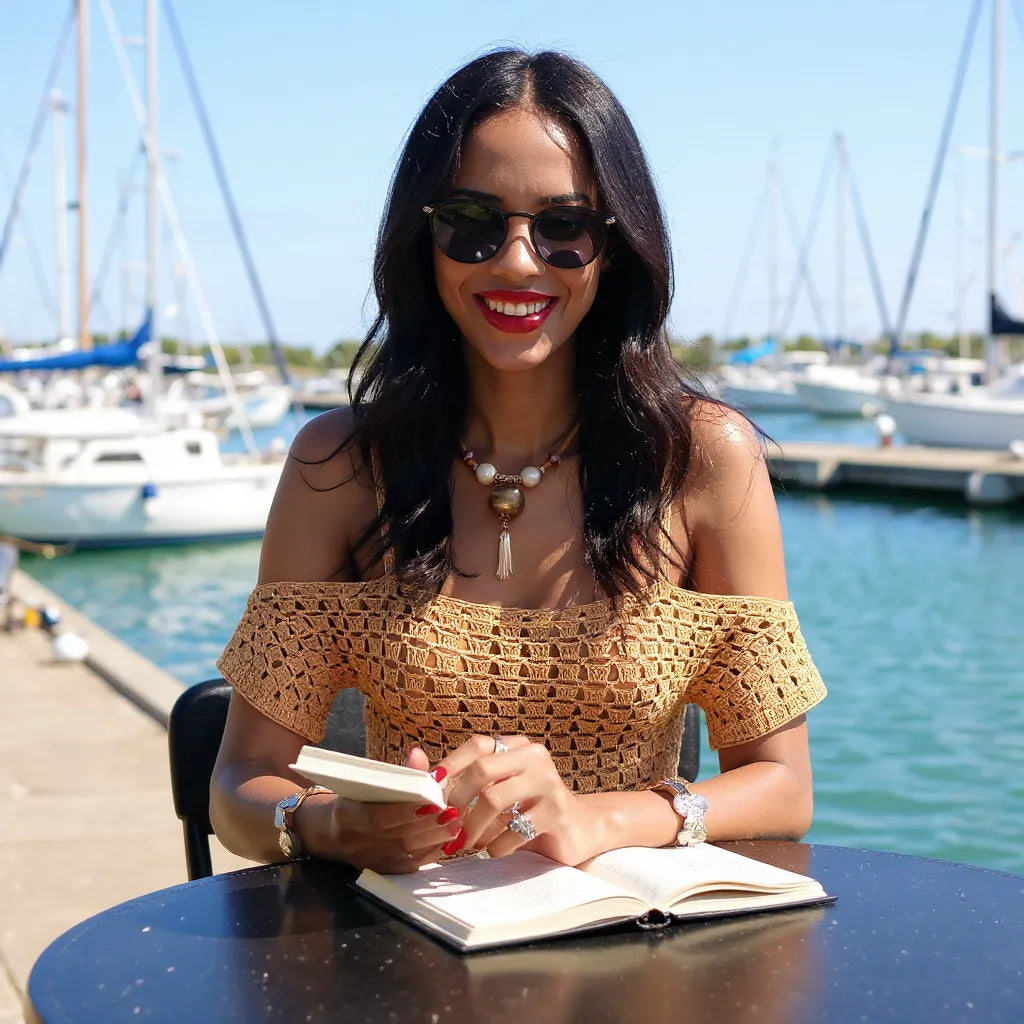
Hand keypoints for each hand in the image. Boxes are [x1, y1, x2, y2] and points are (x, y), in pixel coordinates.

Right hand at [321, 746, 458, 872]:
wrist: (331, 830)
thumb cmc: (356, 798)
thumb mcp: (368, 781)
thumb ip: (397, 771)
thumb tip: (418, 755)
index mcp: (346, 814)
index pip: (377, 817)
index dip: (405, 812)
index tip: (432, 802)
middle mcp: (355, 841)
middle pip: (397, 837)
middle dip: (429, 825)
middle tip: (454, 813)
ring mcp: (368, 860)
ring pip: (406, 852)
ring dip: (435, 838)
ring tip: (457, 824)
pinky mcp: (381, 870)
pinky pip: (410, 864)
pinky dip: (431, 851)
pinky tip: (447, 839)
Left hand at [436, 735, 598, 864]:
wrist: (576, 829)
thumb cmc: (526, 809)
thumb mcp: (494, 790)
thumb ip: (457, 776)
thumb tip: (413, 758)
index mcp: (517, 745)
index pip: (477, 744)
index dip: (450, 766)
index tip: (432, 791)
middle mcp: (534, 756)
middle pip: (482, 769)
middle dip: (457, 800)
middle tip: (447, 822)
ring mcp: (549, 782)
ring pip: (494, 799)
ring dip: (472, 827)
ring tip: (466, 841)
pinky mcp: (558, 811)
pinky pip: (514, 829)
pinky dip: (496, 845)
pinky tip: (494, 850)